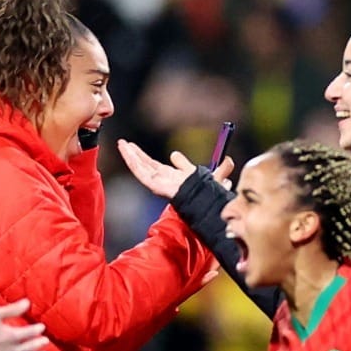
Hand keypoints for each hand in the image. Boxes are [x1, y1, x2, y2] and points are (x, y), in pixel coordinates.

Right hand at [117, 139, 234, 199]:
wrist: (205, 206)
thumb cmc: (209, 197)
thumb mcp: (216, 179)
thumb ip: (221, 171)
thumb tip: (229, 160)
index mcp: (179, 181)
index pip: (167, 169)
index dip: (167, 161)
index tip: (170, 154)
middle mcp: (168, 182)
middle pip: (150, 167)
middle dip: (138, 156)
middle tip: (127, 145)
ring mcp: (160, 184)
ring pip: (142, 168)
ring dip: (131, 155)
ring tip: (122, 144)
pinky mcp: (155, 185)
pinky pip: (141, 172)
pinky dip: (132, 160)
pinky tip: (125, 150)